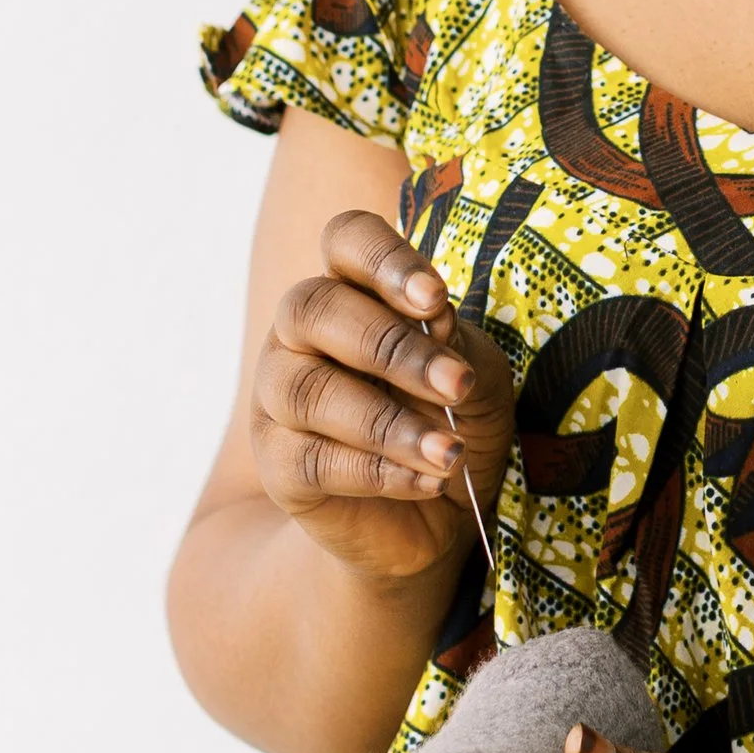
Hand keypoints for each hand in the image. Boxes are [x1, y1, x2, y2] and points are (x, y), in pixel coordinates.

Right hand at [248, 209, 513, 584]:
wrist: (437, 513)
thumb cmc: (453, 418)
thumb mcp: (476, 374)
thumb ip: (454, 345)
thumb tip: (433, 321)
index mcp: (353, 289)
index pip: (346, 239)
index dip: (384, 259)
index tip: (434, 299)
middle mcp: (302, 334)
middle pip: (314, 309)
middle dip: (391, 348)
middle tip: (455, 386)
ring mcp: (279, 397)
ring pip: (308, 392)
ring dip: (388, 424)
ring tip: (449, 454)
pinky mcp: (278, 464)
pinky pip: (311, 460)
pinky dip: (376, 473)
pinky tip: (426, 481)